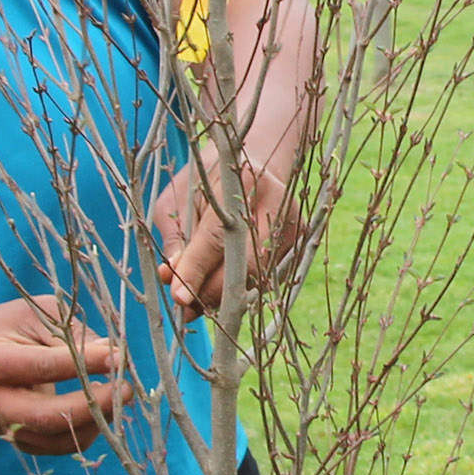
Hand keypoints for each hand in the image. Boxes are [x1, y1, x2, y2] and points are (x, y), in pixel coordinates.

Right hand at [0, 294, 135, 455]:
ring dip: (94, 422)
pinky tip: (102, 411)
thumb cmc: (13, 325)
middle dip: (92, 405)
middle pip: (45, 416)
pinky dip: (85, 432)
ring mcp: (2, 426)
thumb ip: (72, 333)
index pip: (42, 367)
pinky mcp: (17, 439)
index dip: (84, 364)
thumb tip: (113, 355)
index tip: (118, 358)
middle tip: (126, 389)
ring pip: (54, 438)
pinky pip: (57, 446)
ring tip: (118, 398)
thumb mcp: (39, 313)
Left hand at [154, 159, 302, 316]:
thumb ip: (177, 238)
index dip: (196, 270)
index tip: (178, 297)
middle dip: (212, 293)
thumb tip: (173, 281)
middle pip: (245, 265)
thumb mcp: (182, 200)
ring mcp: (294, 227)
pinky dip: (242, 293)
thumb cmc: (208, 182)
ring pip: (258, 279)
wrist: (253, 165)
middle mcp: (278, 205)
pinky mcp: (300, 246)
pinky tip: (220, 295)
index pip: (217, 237)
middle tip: (185, 309)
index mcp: (244, 184)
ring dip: (225, 299)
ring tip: (197, 305)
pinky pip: (268, 280)